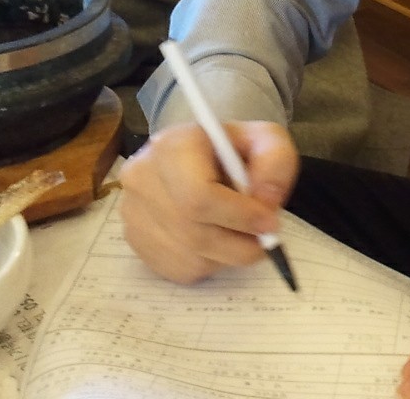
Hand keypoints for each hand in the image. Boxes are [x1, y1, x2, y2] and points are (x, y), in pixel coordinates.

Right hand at [118, 120, 297, 283]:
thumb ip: (275, 164)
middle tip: (264, 240)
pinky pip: (180, 269)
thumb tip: (265, 203)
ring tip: (237, 232)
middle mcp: (143, 179)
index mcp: (172, 146)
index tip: (269, 222)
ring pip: (191, 256)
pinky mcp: (136, 242)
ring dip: (226, 255)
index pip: (198, 197)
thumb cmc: (232, 149)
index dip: (240, 217)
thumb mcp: (265, 140)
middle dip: (240, 243)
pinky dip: (208, 263)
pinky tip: (214, 238)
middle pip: (195, 232)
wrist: (198, 156)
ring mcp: (134, 213)